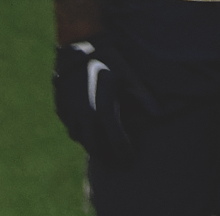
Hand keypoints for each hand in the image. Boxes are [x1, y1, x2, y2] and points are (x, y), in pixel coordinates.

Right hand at [53, 41, 150, 165]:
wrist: (78, 49)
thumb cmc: (108, 62)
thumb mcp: (129, 78)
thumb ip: (143, 98)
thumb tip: (158, 115)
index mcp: (103, 112)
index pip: (116, 143)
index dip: (125, 153)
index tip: (131, 159)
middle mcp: (85, 118)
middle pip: (95, 148)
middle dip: (106, 157)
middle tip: (116, 162)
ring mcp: (70, 115)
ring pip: (81, 139)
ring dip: (92, 144)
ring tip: (102, 145)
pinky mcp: (61, 110)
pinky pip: (71, 127)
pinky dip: (81, 131)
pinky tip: (89, 128)